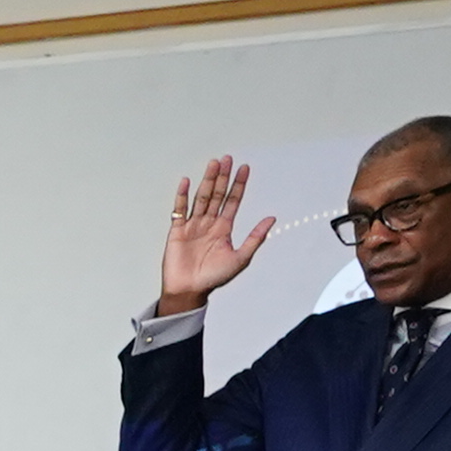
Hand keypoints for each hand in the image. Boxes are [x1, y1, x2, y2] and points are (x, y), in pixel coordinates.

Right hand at [157, 155, 277, 316]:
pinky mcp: (177, 231)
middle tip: (227, 159)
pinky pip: (180, 210)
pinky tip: (187, 182)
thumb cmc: (214, 278)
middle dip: (223, 177)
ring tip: (213, 164)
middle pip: (217, 194)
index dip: (239, 184)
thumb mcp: (241, 258)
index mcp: (224, 228)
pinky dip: (182, 195)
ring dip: (207, 180)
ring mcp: (193, 225)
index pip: (233, 201)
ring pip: (201, 197)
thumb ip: (256, 237)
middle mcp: (209, 223)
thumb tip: (272, 219)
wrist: (189, 290)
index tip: (244, 168)